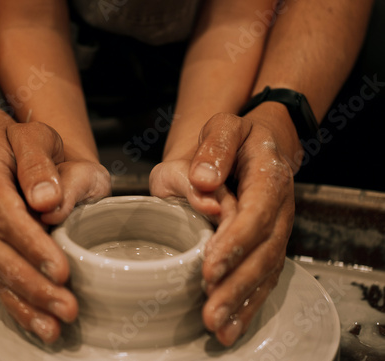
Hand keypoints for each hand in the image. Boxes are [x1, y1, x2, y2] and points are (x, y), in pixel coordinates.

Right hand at [0, 120, 110, 342]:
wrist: (12, 153)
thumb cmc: (30, 145)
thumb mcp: (39, 138)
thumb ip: (41, 165)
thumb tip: (46, 202)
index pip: (5, 212)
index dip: (30, 243)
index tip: (59, 267)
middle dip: (32, 282)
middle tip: (66, 304)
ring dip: (27, 302)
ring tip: (57, 324)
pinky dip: (19, 306)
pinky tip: (42, 325)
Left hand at [150, 110, 298, 345]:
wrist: (260, 144)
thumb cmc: (238, 136)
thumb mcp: (225, 126)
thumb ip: (215, 148)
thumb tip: (205, 182)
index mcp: (269, 179)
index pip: (256, 215)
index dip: (236, 243)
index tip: (210, 267)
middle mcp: (279, 210)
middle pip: (263, 252)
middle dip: (237, 284)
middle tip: (211, 310)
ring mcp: (277, 231)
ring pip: (265, 272)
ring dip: (243, 302)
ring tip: (218, 327)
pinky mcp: (269, 245)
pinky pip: (264, 277)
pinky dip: (249, 303)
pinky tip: (231, 325)